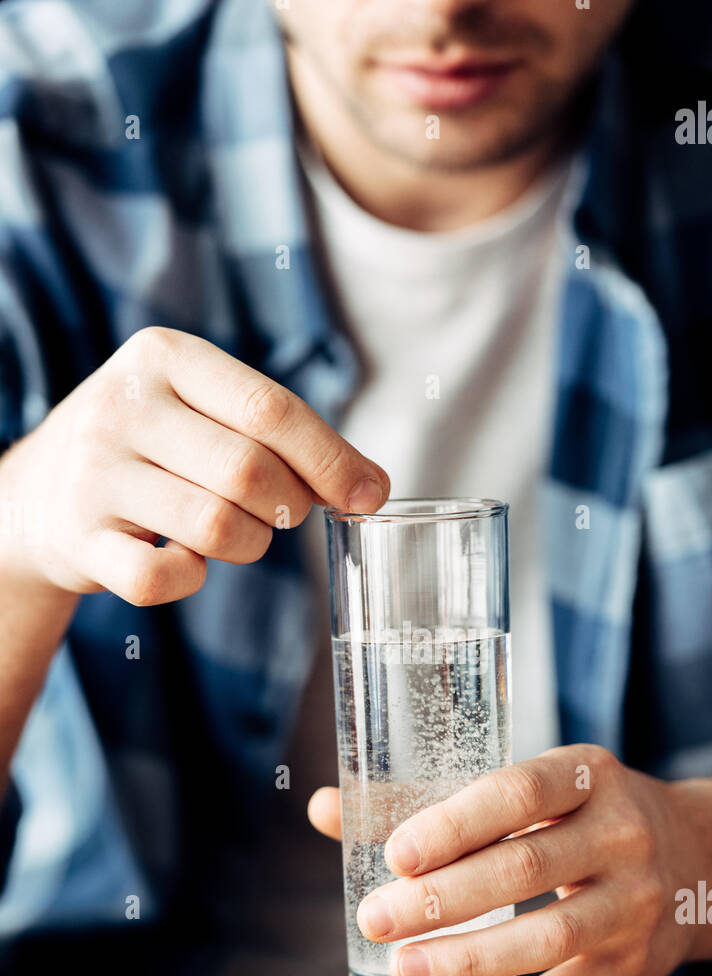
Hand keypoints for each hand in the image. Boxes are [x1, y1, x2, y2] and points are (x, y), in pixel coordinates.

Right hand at [0, 327, 388, 602]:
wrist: (37, 493)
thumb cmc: (151, 448)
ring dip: (248, 545)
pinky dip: (191, 579)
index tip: (368, 495)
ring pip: (216, 526)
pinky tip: (185, 561)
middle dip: (289, 507)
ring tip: (233, 534)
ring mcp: (94, 474)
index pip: (270, 408)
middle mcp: (123, 405)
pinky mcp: (79, 539)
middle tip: (282, 515)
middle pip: (250, 472)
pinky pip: (163, 579)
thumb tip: (371, 487)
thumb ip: (282, 435)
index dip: (330, 458)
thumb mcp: (202, 410)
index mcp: (164, 356)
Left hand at [311, 746, 704, 975]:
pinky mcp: (632, 967)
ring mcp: (634, 905)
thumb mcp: (534, 790)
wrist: (702, 863)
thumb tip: (322, 808)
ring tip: (403, 972)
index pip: (517, 794)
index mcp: (587, 775)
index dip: (455, 824)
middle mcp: (621, 835)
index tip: (394, 854)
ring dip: (467, 961)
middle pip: (525, 869)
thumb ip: (433, 801)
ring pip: (546, 941)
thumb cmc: (583, 818)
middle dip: (443, 899)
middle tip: (377, 919)